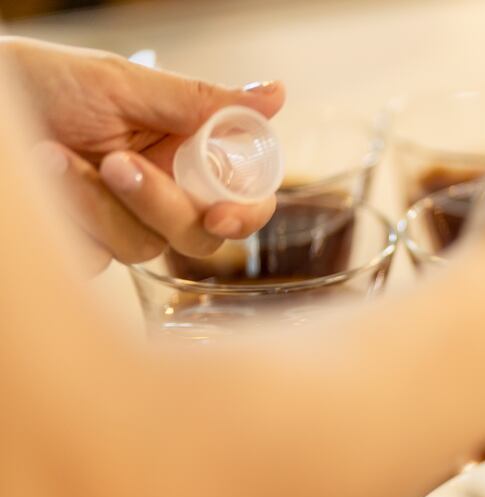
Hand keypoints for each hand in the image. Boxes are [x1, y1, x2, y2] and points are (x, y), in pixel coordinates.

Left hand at [2, 37, 285, 271]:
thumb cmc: (40, 81)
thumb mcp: (123, 84)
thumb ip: (201, 102)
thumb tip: (276, 95)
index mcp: (184, 151)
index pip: (241, 196)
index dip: (244, 213)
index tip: (219, 215)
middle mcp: (163, 190)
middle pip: (199, 234)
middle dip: (160, 205)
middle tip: (115, 164)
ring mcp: (122, 221)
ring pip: (144, 246)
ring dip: (98, 205)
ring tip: (52, 157)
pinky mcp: (84, 245)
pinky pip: (96, 258)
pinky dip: (69, 220)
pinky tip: (44, 181)